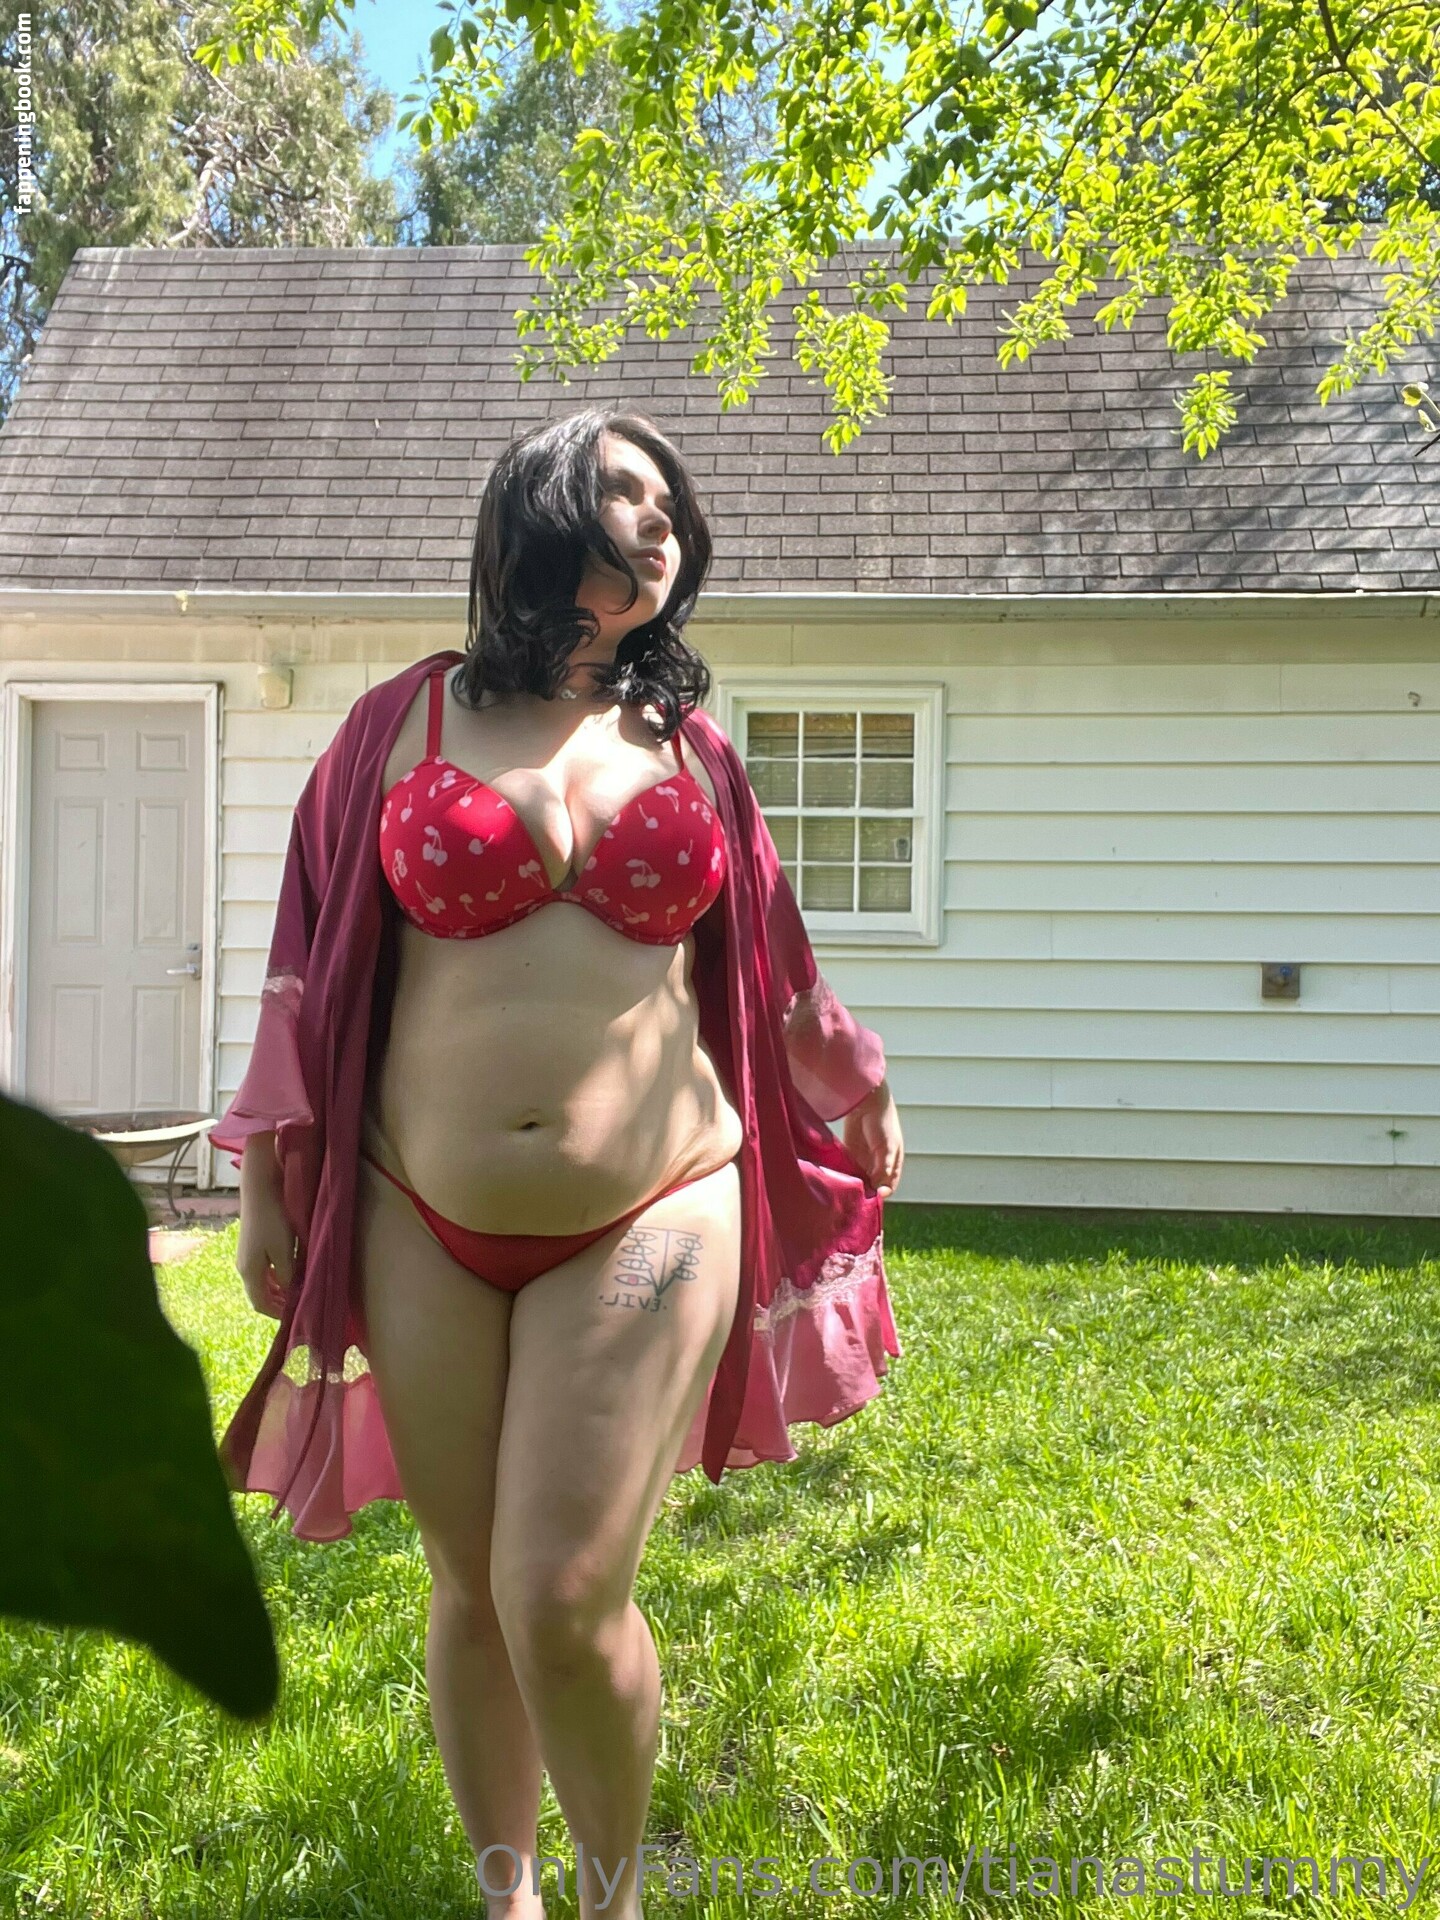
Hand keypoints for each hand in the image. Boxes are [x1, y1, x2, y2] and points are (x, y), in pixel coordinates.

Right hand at [237, 1135, 296, 1319]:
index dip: (277, 1314)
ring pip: (262, 1281)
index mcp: (249, 1272)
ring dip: (278, 1289)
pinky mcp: (252, 1242)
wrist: (259, 1185)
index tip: (295, 1317)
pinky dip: (275, 1275)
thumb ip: (287, 1274)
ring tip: (297, 1290)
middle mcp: (243, 1266)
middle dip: (278, 1303)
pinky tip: (290, 1270)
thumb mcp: (283, 1250)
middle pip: (259, 1294)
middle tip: (299, 1305)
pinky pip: (263, 1268)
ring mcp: (246, 1253)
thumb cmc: (273, 1218)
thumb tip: (289, 1293)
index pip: (260, 1304)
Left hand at [842, 1078, 903, 1198]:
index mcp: (893, 1163)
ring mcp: (865, 1159)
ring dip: (856, 1185)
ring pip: (860, 1179)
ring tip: (848, 1192)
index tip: (871, 1201)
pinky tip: (841, 1181)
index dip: (882, 1194)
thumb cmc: (883, 1123)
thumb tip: (881, 1192)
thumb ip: (884, 1169)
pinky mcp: (851, 1153)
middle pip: (873, 1185)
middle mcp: (879, 1164)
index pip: (889, 1186)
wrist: (866, 1102)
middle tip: (857, 1200)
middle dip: (867, 1192)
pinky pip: (849, 1170)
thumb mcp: (887, 1148)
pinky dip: (846, 1176)